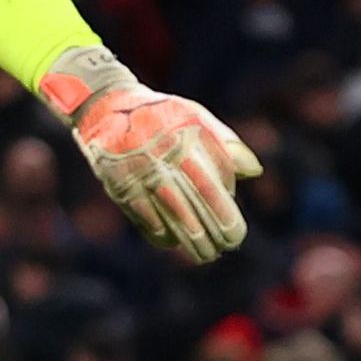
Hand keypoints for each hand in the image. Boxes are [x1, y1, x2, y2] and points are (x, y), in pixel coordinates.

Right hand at [39, 48, 262, 263]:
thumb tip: (255, 172)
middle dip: (208, 235)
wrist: (106, 105)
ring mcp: (136, 175)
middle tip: (224, 249)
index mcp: (183, 142)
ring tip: (204, 255)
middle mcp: (159, 161)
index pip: (208, 188)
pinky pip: (141, 216)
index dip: (223, 215)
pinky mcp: (117, 185)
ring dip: (186, 240)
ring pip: (165, 217)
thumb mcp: (196, 117)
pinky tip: (172, 243)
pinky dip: (158, 233)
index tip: (236, 235)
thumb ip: (226, 144)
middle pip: (188, 209)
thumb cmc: (162, 114)